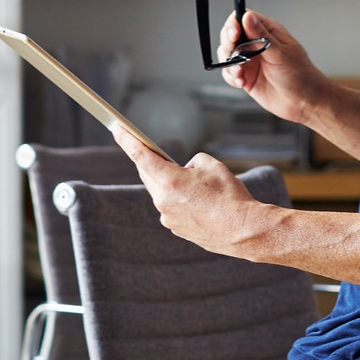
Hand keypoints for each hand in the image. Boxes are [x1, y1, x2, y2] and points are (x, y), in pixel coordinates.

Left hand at [111, 124, 264, 257]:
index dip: (126, 140)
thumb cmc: (230, 197)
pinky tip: (199, 201)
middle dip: (152, 162)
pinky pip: (171, 207)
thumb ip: (192, 162)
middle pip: (148, 174)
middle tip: (158, 153)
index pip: (140, 155)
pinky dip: (180, 200)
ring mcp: (168, 217)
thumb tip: (185, 171)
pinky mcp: (176, 228)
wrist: (243, 231)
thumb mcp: (213, 165)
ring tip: (195, 183)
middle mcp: (163, 201)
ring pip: (161, 192)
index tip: (116, 129)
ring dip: (170, 183)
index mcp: (170, 181)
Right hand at [216, 7, 327, 124]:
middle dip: (228, 44)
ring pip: (227, 54)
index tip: (233, 34)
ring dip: (229, 63)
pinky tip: (241, 82)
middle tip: (233, 54)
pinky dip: (231, 77)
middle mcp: (257, 44)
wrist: (303, 102)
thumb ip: (261, 36)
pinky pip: (230, 72)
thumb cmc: (300, 75)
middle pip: (230, 35)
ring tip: (240, 73)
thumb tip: (247, 16)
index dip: (234, 24)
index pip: (243, 18)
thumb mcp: (280, 53)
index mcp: (268, 32)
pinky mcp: (246, 76)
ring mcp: (250, 60)